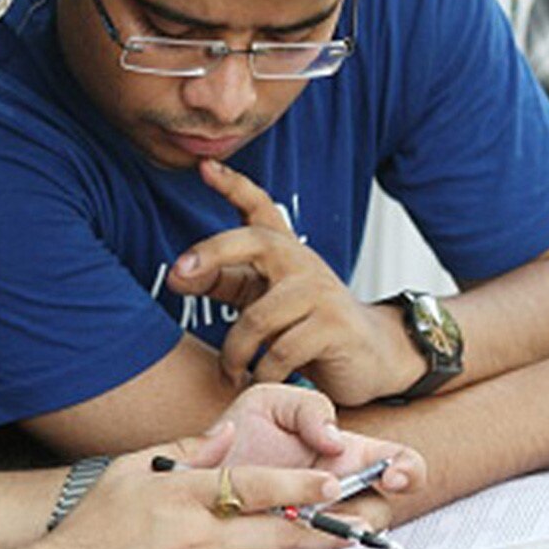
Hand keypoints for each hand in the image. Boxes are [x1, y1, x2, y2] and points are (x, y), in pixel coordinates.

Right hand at [41, 426, 346, 548]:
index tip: (327, 479)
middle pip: (272, 529)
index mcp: (182, 496)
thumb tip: (228, 432)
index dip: (294, 483)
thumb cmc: (98, 523)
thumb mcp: (133, 470)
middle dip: (318, 522)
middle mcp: (197, 537)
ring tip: (342, 540)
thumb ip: (186, 450)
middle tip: (354, 514)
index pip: (251, 486)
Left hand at [166, 159, 423, 403]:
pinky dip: (263, 373)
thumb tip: (176, 274)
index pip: (259, 207)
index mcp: (283, 251)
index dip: (232, 185)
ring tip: (231, 373)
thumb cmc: (308, 326)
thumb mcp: (263, 298)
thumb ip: (225, 281)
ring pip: (258, 317)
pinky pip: (282, 351)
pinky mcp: (334, 326)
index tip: (205, 166)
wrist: (371, 357)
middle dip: (212, 254)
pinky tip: (260, 382)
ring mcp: (320, 291)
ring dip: (235, 353)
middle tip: (177, 275)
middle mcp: (301, 261)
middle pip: (254, 241)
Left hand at [206, 383, 426, 530]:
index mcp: (346, 453)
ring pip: (348, 542)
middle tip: (348, 516)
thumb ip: (310, 409)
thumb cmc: (243, 428)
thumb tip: (335, 440)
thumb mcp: (275, 401)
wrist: (200, 463)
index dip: (408, 470)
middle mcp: (339, 491)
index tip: (392, 475)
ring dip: (336, 538)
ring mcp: (316, 522)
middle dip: (370, 516)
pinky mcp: (290, 548)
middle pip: (380, 512)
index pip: (399, 463)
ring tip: (310, 525)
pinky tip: (289, 546)